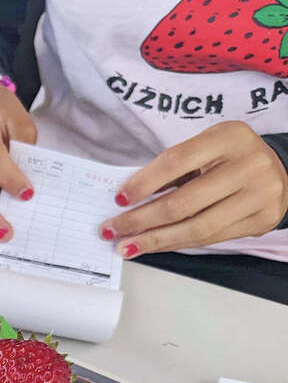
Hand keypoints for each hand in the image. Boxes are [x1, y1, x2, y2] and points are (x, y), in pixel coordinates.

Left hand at [102, 121, 287, 257]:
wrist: (279, 170)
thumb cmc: (229, 158)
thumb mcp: (205, 148)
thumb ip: (173, 168)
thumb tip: (128, 199)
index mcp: (228, 137)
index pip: (176, 161)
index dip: (144, 182)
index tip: (119, 199)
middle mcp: (249, 164)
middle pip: (183, 202)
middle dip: (141, 220)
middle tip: (112, 229)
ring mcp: (260, 194)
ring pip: (197, 227)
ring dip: (155, 240)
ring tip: (127, 245)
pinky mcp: (262, 220)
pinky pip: (210, 239)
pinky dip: (177, 244)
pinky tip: (154, 245)